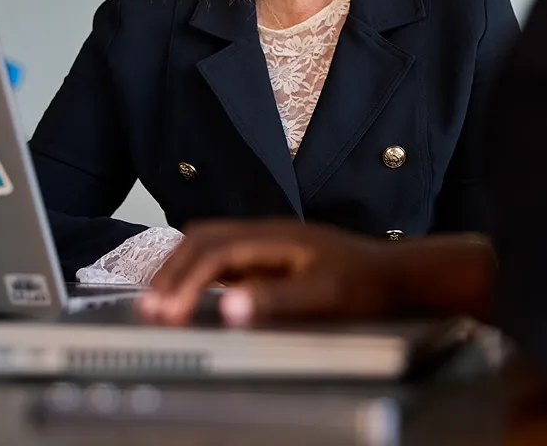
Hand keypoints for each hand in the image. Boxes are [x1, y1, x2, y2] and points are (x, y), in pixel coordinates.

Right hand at [138, 219, 397, 326]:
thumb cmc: (364, 285)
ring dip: (181, 269)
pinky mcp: (271, 255)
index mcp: (274, 237)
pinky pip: (223, 256)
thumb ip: (275, 300)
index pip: (214, 252)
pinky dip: (198, 272)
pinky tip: (193, 294)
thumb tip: (229, 308)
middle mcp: (266, 232)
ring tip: (160, 300)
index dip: (186, 282)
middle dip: (172, 272)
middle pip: (202, 239)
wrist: (395, 274)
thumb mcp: (322, 296)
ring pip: (208, 243)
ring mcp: (267, 242)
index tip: (170, 314)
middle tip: (151, 308)